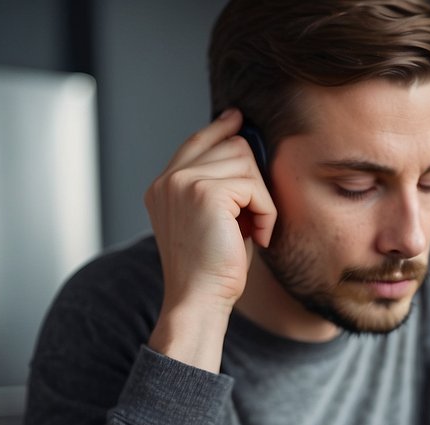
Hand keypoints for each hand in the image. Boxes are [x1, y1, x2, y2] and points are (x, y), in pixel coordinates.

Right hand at [144, 108, 276, 370]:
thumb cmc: (212, 271)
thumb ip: (220, 188)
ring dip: (261, 199)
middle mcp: (168, 180)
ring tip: (254, 230)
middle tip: (254, 220)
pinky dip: (266, 212)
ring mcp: (183, 183)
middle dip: (253, 180)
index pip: (196, 141)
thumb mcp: (212, 222)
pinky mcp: (205, 192)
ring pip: (245, 162)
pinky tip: (257, 236)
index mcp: (163, 187)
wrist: (198, 300)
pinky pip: (254, 186)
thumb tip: (244, 148)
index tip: (239, 119)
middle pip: (230, 146)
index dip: (220, 129)